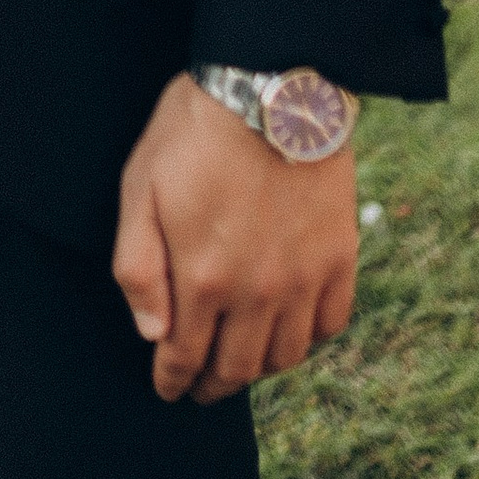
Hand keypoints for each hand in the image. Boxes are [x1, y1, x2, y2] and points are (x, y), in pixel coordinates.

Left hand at [112, 74, 357, 403]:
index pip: (185, 356)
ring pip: (284, 357)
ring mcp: (304, 279)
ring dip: (259, 369)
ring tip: (242, 363)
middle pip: (237, 367)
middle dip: (212, 384)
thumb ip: (138, 267)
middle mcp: (257, 293)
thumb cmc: (194, 131)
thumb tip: (152, 333)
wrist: (272, 88)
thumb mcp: (140, 187)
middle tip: (201, 388)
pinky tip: (290, 332)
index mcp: (202, 279)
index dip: (174, 380)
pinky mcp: (339, 259)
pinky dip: (308, 340)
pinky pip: (329, 325)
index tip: (169, 390)